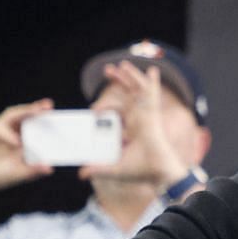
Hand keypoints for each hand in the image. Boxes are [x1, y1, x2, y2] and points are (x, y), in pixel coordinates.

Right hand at [0, 100, 54, 201]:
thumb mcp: (18, 173)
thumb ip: (32, 170)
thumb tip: (50, 169)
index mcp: (19, 138)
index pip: (33, 123)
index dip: (43, 118)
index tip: (57, 114)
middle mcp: (9, 131)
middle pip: (23, 114)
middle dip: (35, 108)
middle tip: (48, 106)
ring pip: (10, 115)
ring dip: (23, 112)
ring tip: (36, 112)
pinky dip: (8, 134)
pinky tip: (17, 142)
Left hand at [86, 63, 189, 186]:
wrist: (156, 171)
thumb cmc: (140, 170)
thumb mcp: (114, 167)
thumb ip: (98, 168)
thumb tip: (81, 174)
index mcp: (132, 127)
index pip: (118, 109)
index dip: (104, 105)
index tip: (93, 110)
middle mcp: (139, 118)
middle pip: (129, 94)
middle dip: (119, 81)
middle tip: (108, 70)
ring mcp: (146, 115)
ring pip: (138, 90)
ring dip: (130, 76)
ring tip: (122, 64)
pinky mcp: (152, 114)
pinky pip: (153, 94)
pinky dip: (153, 82)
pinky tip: (152, 70)